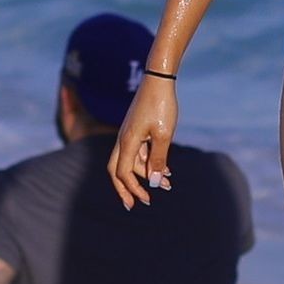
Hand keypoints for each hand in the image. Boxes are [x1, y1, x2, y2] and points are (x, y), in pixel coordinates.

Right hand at [107, 75, 176, 209]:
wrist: (159, 80)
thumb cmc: (161, 105)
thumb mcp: (163, 135)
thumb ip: (158, 159)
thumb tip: (153, 182)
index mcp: (127, 141)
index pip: (122, 172)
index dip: (132, 189)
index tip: (146, 200)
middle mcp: (123, 139)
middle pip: (117, 170)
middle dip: (126, 188)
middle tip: (135, 204)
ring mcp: (129, 134)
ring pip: (131, 161)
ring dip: (146, 174)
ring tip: (166, 185)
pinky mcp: (136, 129)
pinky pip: (139, 151)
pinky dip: (149, 162)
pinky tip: (166, 169)